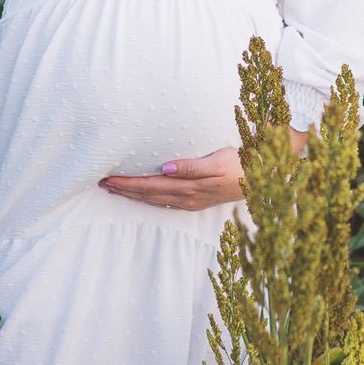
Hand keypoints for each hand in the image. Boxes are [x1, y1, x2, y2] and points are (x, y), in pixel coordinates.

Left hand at [100, 146, 244, 211]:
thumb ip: (191, 166)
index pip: (150, 185)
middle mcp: (187, 198)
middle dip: (124, 189)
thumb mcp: (217, 162)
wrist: (261, 178)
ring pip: (154, 200)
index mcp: (189, 188)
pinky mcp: (196, 202)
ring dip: (133, 195)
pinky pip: (165, 202)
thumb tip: (165, 167)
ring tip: (115, 189)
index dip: (128, 182)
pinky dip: (149, 198)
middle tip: (102, 183)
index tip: (109, 178)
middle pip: (148, 195)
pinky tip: (143, 195)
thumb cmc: (239, 165)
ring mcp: (191, 202)